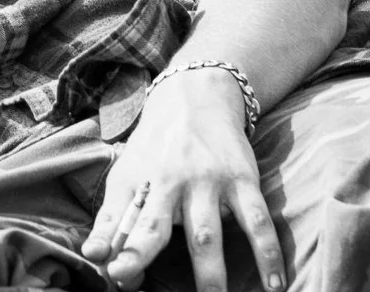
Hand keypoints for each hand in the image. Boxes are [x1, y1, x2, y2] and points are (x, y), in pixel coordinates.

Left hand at [85, 68, 284, 291]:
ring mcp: (210, 181)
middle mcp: (171, 181)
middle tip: (135, 282)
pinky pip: (257, 221)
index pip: (124, 221)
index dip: (118, 247)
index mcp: (140, 182)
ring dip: (212, 273)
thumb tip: (94, 256)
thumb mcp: (128, 174)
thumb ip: (112, 218)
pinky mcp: (243, 179)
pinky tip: (276, 284)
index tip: (113, 272)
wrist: (197, 96)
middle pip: (158, 225)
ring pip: (208, 233)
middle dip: (146, 255)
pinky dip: (269, 253)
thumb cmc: (157, 147)